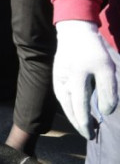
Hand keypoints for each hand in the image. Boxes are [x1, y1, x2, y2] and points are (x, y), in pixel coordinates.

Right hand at [54, 20, 117, 138]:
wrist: (74, 31)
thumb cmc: (93, 50)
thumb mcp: (108, 69)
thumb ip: (108, 92)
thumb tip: (105, 112)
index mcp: (77, 78)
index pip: (80, 107)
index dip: (86, 123)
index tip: (93, 134)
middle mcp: (64, 81)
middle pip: (68, 109)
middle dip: (78, 123)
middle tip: (89, 134)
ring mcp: (58, 78)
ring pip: (63, 103)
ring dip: (72, 116)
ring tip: (82, 124)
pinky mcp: (57, 75)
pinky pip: (61, 96)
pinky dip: (68, 106)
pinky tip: (75, 109)